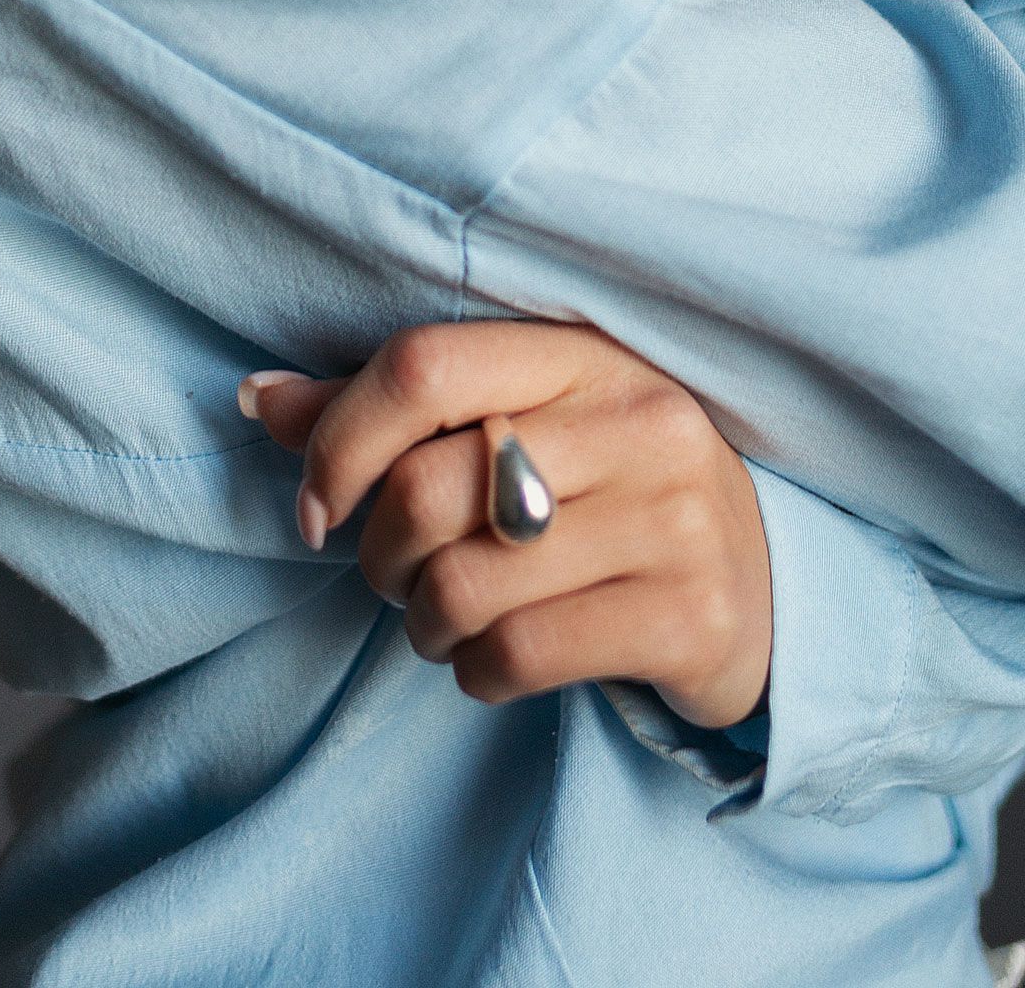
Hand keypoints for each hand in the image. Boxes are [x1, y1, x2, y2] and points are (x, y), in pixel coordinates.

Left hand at [239, 320, 772, 729]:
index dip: (340, 442)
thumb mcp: (522, 425)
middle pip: (428, 488)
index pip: (424, 366)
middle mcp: (638, 419)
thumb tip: (257, 398)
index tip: (317, 506)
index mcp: (584, 351)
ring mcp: (673, 517)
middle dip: (378, 555)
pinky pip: (520, 655)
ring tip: (448, 619)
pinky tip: (493, 660)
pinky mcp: (689, 615)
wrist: (767, 586)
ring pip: (464, 582)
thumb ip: (393, 410)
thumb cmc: (608, 494)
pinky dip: (476, 672)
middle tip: (396, 576)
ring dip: (425, 623)